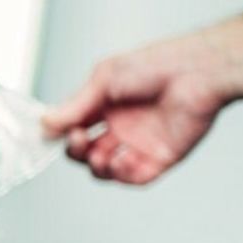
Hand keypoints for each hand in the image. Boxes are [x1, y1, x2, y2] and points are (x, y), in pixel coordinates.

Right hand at [42, 31, 242, 183]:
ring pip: (106, 168)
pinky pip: (135, 177)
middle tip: (77, 138)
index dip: (60, 133)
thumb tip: (45, 124)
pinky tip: (118, 162)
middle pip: (86, 151)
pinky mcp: (161, 157)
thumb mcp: (104, 81)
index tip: (50, 134)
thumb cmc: (156, 66)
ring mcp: (140, 143)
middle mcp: (121, 126)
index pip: (73, 127)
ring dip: (95, 167)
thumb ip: (75, 106)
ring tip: (97, 155)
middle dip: (75, 150)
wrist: (196, 72)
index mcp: (106, 106)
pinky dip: (121, 175)